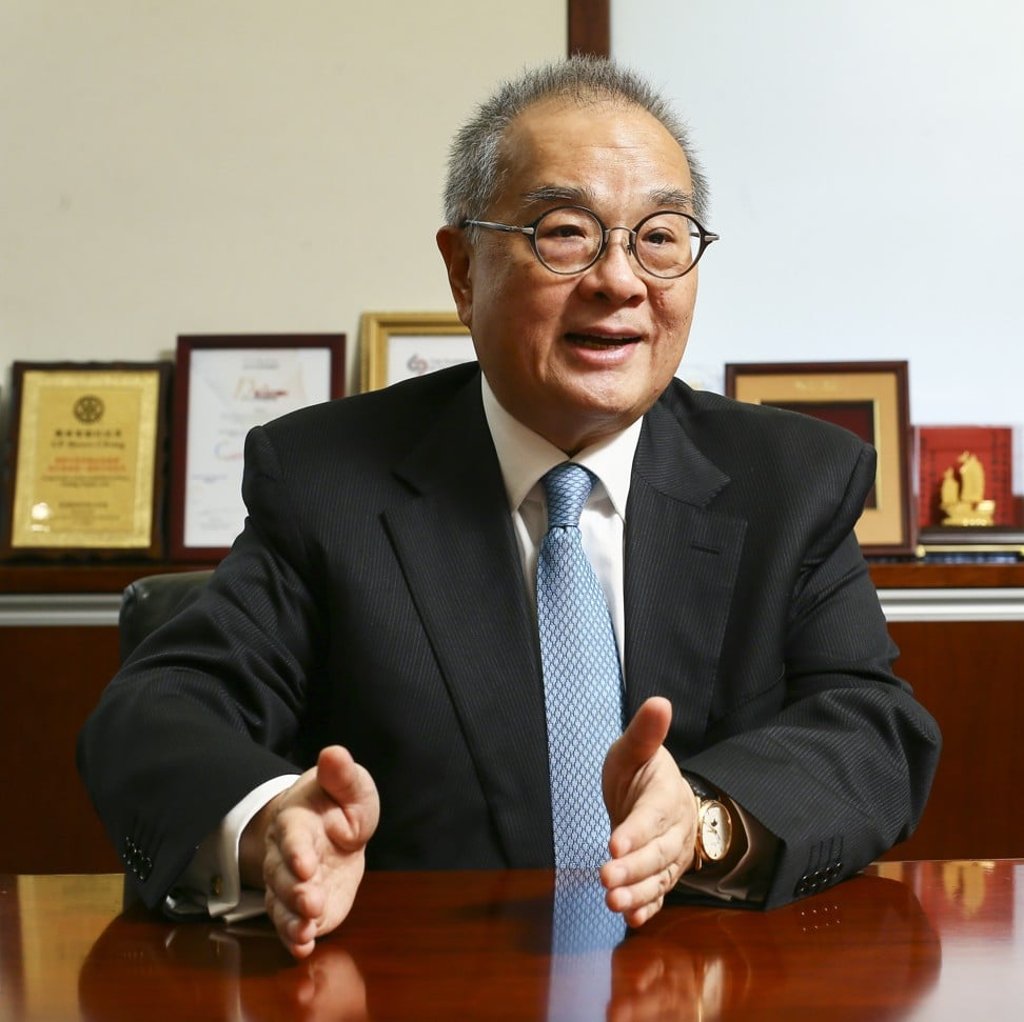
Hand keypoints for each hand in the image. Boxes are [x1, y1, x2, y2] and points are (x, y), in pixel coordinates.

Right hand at [243, 746, 379, 957]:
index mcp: (296, 821)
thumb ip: (342, 775)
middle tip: (311, 902)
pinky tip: (304, 948)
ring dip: (292, 920)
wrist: (332, 827)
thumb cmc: (337, 803)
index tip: (306, 864)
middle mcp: (286, 856)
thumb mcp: (349, 785)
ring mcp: (292, 884)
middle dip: (295, 891)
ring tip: (306, 932)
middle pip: (282, 875)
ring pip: (281, 904)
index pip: (291, 835)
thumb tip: (334, 753)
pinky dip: (294, 939)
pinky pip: (291, 925)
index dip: (296, 851)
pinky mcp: (302, 908)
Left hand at [599, 696, 696, 927]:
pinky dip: (648, 908)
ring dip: (638, 893)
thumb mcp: (635, 747)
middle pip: (657, 854)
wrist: (656, 793)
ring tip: (613, 903)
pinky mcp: (664, 874)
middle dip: (633, 869)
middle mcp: (675, 830)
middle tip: (606, 879)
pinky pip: (659, 894)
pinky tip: (632, 920)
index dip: (635, 832)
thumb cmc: (641, 768)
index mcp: (667, 796)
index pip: (652, 817)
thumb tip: (659, 701)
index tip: (614, 844)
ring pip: (659, 878)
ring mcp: (672, 856)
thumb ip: (645, 731)